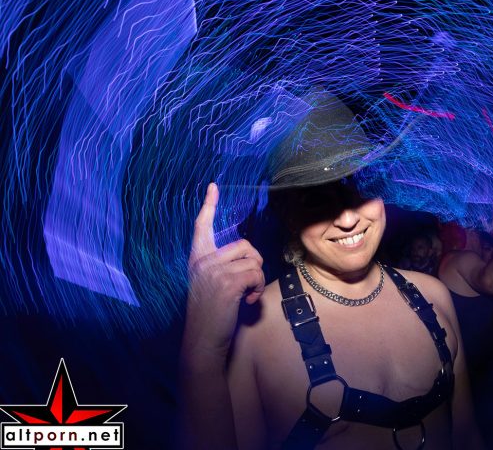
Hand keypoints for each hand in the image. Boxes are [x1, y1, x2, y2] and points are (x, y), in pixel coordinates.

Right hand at [183, 183, 264, 361]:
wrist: (202, 342)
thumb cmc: (211, 316)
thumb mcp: (210, 285)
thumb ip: (222, 268)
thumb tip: (249, 257)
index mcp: (198, 259)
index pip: (201, 226)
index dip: (208, 205)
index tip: (213, 186)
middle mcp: (203, 261)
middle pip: (245, 245)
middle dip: (255, 265)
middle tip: (247, 286)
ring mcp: (214, 270)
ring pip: (254, 260)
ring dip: (257, 280)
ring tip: (245, 296)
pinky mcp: (227, 282)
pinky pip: (256, 274)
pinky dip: (258, 289)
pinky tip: (247, 302)